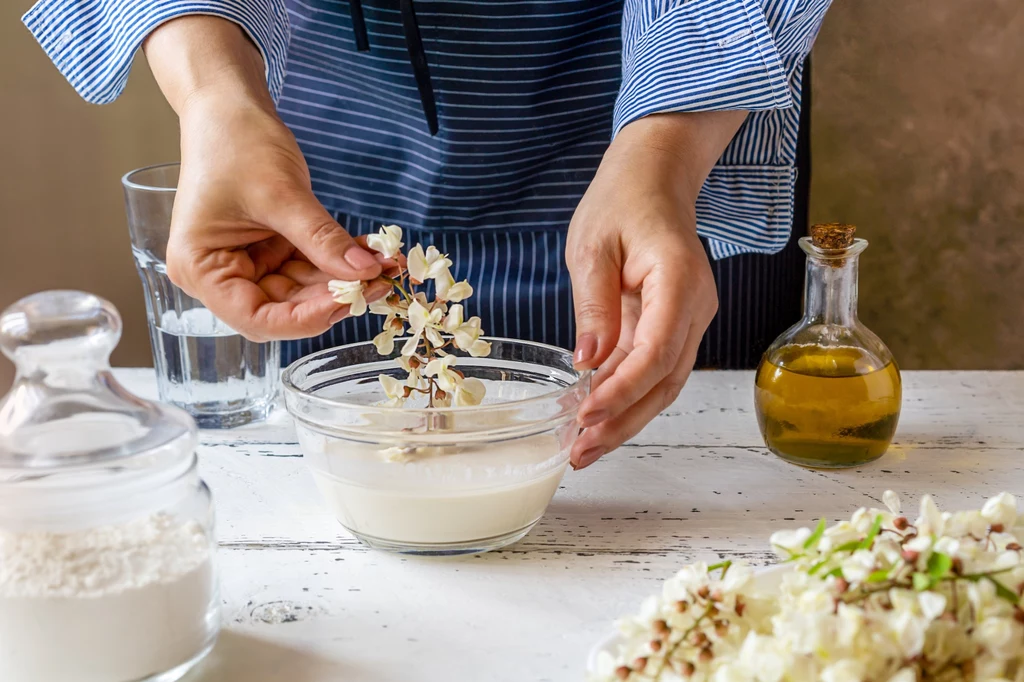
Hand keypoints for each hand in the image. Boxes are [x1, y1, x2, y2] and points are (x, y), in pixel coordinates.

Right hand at [145, 17, 387, 341]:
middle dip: (332, 298)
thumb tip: (366, 273)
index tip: (348, 302)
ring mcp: (246, 264)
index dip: (305, 318)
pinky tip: (370, 254)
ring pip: (302, 291)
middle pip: (282, 308)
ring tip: (384, 266)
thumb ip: (322, 240)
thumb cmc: (236, 142)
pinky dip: (338, 263)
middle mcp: (219, 275)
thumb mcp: (282, 194)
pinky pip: (308, 268)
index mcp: (201, 269)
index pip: (256, 318)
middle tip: (378, 283)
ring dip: (342, 281)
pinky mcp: (269, 251)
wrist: (230, 106)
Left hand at [567, 112, 746, 468]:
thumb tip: (588, 362)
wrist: (654, 178)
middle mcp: (697, 306)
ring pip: (664, 383)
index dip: (622, 390)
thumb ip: (593, 304)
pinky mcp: (676, 325)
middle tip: (580, 451)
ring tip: (584, 447)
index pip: (657, 352)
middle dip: (623, 421)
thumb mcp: (592, 246)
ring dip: (626, 418)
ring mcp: (691, 318)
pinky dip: (628, 396)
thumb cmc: (622, 201)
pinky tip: (597, 417)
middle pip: (666, 381)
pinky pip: (656, 369)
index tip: (585, 414)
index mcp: (679, 280)